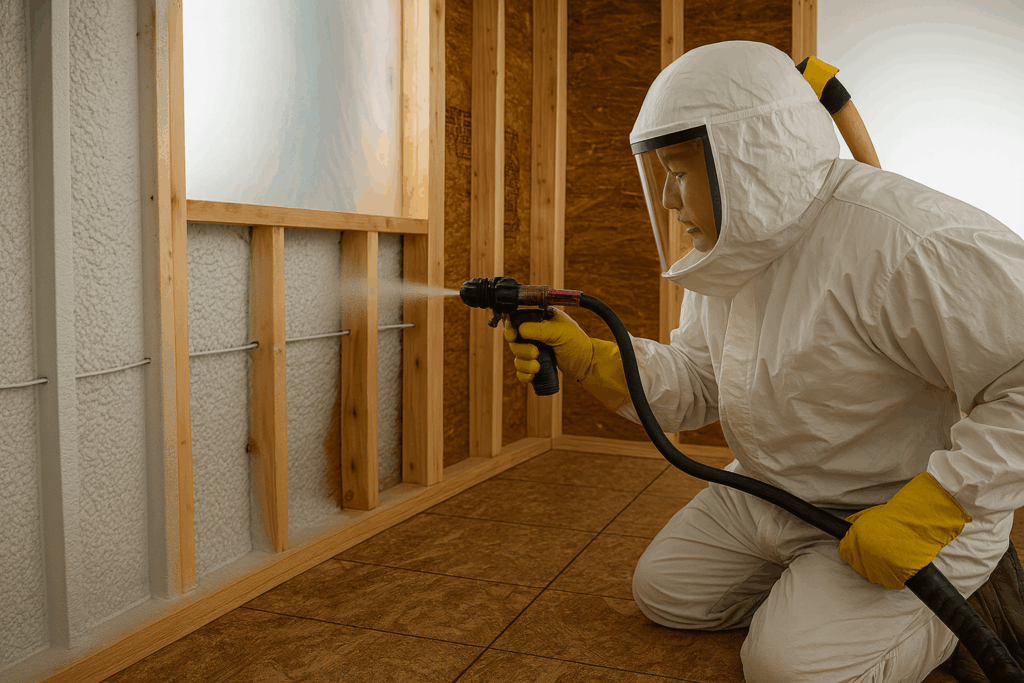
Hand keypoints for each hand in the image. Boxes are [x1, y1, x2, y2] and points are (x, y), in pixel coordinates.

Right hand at [504, 308, 629, 410]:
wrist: (587, 365)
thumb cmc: (577, 344)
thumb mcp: (558, 332)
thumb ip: (538, 329)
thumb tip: (519, 330)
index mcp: (540, 319)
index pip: (516, 320)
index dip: (511, 328)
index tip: (513, 337)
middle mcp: (535, 333)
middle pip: (514, 341)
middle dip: (522, 350)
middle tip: (536, 353)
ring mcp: (534, 349)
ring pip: (517, 357)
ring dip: (524, 364)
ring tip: (537, 367)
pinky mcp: (535, 364)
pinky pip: (521, 370)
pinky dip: (525, 374)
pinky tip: (533, 375)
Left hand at [838, 472, 971, 588]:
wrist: (919, 523)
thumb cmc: (895, 517)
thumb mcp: (868, 516)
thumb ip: (855, 527)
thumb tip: (845, 534)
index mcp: (855, 540)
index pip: (844, 553)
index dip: (852, 549)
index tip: (859, 548)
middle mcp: (864, 555)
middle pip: (858, 565)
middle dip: (865, 559)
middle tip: (879, 551)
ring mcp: (879, 568)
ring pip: (872, 575)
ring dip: (878, 569)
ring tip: (890, 558)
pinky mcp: (894, 577)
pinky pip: (888, 582)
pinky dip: (892, 577)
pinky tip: (898, 566)